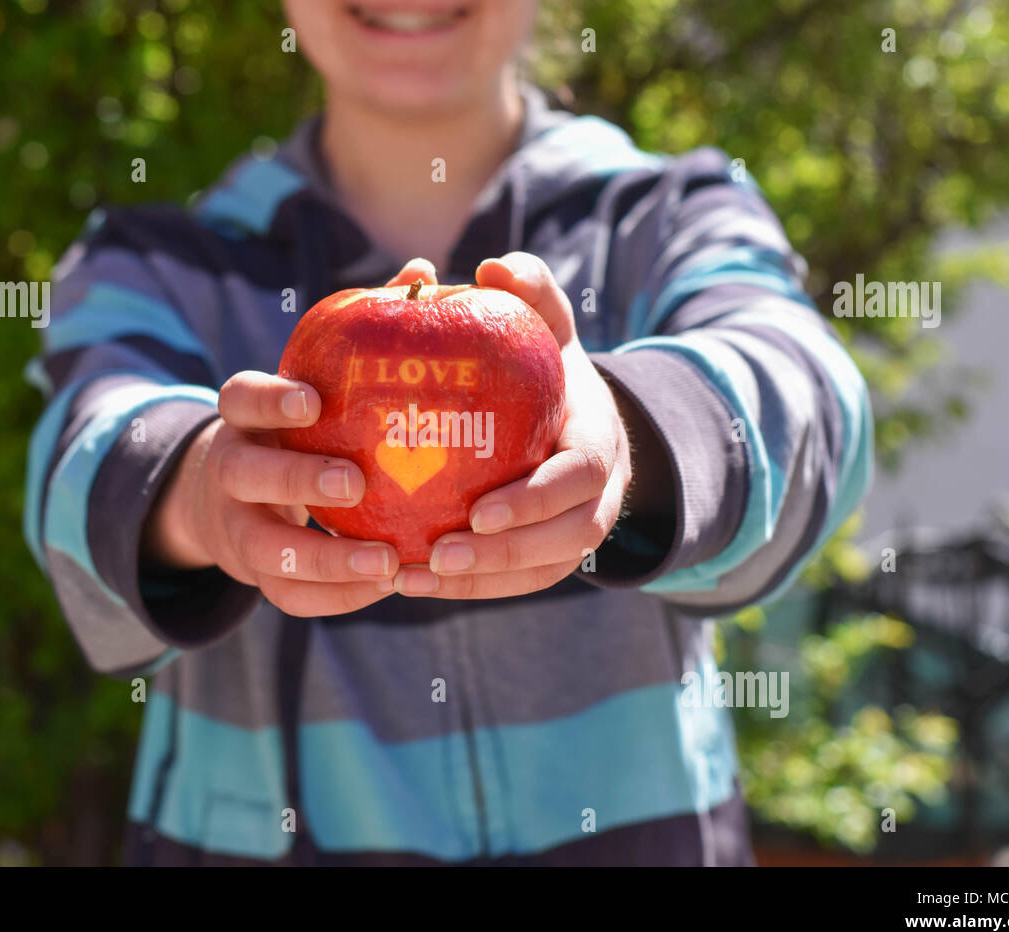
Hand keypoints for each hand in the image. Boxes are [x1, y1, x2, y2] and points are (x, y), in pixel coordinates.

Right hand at [142, 371, 401, 616]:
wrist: (236, 501)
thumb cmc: (302, 431)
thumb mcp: (310, 391)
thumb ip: (360, 346)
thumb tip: (422, 283)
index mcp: (245, 418)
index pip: (240, 397)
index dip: (270, 400)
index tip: (312, 401)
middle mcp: (231, 469)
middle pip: (244, 473)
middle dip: (297, 479)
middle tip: (356, 482)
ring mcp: (239, 525)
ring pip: (264, 548)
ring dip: (326, 558)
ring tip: (386, 561)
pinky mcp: (256, 573)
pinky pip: (288, 594)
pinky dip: (337, 597)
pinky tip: (387, 587)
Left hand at [393, 253, 634, 598]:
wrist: (575, 416)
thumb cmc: (548, 365)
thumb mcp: (548, 324)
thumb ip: (530, 290)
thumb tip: (491, 265)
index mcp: (597, 441)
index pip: (578, 478)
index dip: (534, 500)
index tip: (477, 511)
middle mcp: (598, 496)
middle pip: (564, 539)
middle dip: (504, 555)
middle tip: (437, 553)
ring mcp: (577, 533)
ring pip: (540, 572)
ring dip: (478, 581)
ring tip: (413, 578)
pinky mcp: (551, 557)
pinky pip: (516, 584)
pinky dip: (469, 588)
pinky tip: (410, 583)